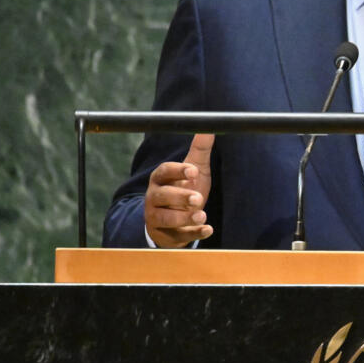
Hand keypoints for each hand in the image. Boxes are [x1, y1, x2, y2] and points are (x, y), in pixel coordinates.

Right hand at [144, 133, 214, 247]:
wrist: (174, 220)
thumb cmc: (184, 189)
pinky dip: (193, 233)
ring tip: (202, 214)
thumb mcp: (193, 170)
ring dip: (184, 217)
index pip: (163, 172)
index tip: (194, 171)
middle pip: (161, 196)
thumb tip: (209, 127)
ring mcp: (158, 218)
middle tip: (198, 198)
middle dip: (179, 197)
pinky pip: (179, 235)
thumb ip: (199, 151)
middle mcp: (154, 198)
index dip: (177, 171)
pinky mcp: (167, 235)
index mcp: (160, 179)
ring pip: (166, 218)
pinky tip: (208, 229)